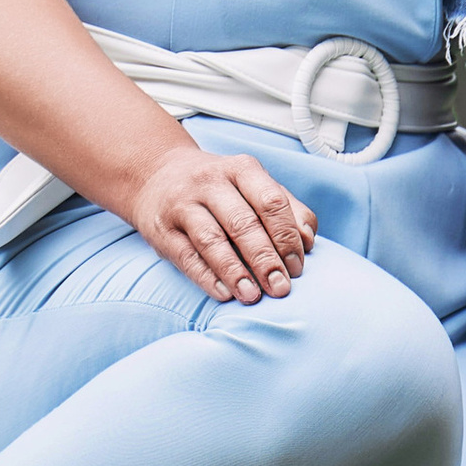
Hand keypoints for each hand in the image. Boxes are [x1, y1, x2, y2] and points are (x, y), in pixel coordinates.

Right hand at [129, 138, 315, 300]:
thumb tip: (308, 241)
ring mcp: (182, 204)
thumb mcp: (253, 185)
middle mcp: (210, 182)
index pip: (270, 201)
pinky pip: (186, 256)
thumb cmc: (220, 187)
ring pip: (212, 240)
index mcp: (241, 169)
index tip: (298, 267)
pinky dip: (206, 277)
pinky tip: (224, 294)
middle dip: (265, 259)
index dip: (287, 236)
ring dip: (235, 272)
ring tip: (253, 296)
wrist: (157, 173)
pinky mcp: (162, 229)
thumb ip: (287, 208)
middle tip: (281, 288)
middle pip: (243, 223)